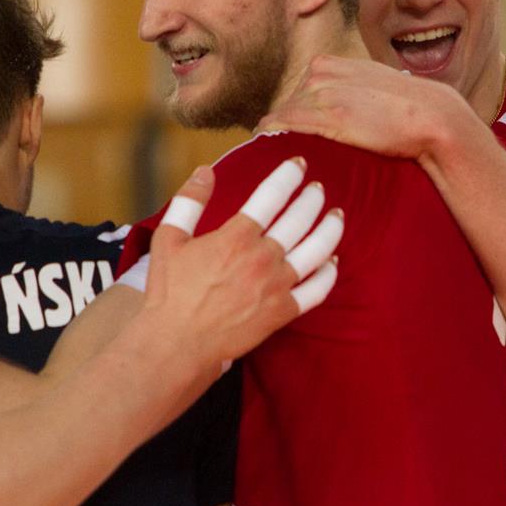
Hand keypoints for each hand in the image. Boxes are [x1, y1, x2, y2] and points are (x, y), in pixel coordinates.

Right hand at [142, 159, 342, 366]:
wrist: (178, 341)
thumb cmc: (169, 292)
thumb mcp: (168, 239)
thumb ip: (189, 202)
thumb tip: (205, 170)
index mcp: (236, 236)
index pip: (272, 195)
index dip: (288, 176)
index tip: (299, 164)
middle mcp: (263, 257)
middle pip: (300, 219)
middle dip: (313, 198)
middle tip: (318, 188)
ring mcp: (277, 286)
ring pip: (317, 251)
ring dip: (330, 229)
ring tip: (337, 216)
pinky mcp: (283, 311)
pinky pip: (317, 290)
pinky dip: (328, 273)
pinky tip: (332, 260)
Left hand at [258, 54, 467, 160]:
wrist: (431, 115)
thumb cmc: (401, 110)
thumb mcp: (365, 87)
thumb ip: (340, 91)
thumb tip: (321, 112)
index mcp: (326, 64)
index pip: (292, 97)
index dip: (296, 122)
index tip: (301, 142)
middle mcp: (318, 73)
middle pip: (284, 109)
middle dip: (288, 132)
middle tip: (298, 156)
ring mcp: (321, 92)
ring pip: (280, 121)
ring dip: (283, 141)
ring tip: (298, 161)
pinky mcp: (327, 115)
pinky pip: (281, 129)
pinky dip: (277, 144)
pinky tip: (287, 159)